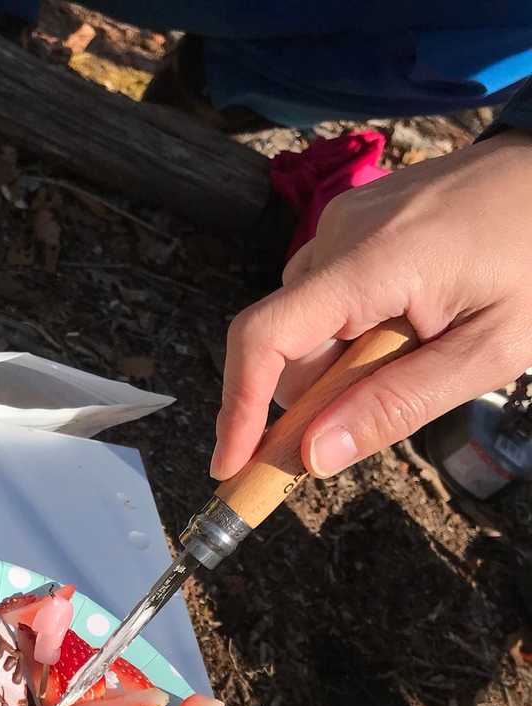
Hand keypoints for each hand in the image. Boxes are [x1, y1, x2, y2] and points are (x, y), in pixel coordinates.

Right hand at [210, 132, 531, 480]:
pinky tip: (405, 330)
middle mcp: (338, 234)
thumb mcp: (489, 350)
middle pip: (285, 344)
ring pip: (304, 325)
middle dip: (314, 397)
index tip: (232, 466)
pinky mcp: (352, 222)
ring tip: (415, 355)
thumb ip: (398, 405)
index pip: (264, 338)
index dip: (238, 409)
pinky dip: (349, 333)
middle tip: (374, 419)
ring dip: (338, 365)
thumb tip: (313, 457)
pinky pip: (325, 296)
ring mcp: (342, 222)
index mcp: (372, 262)